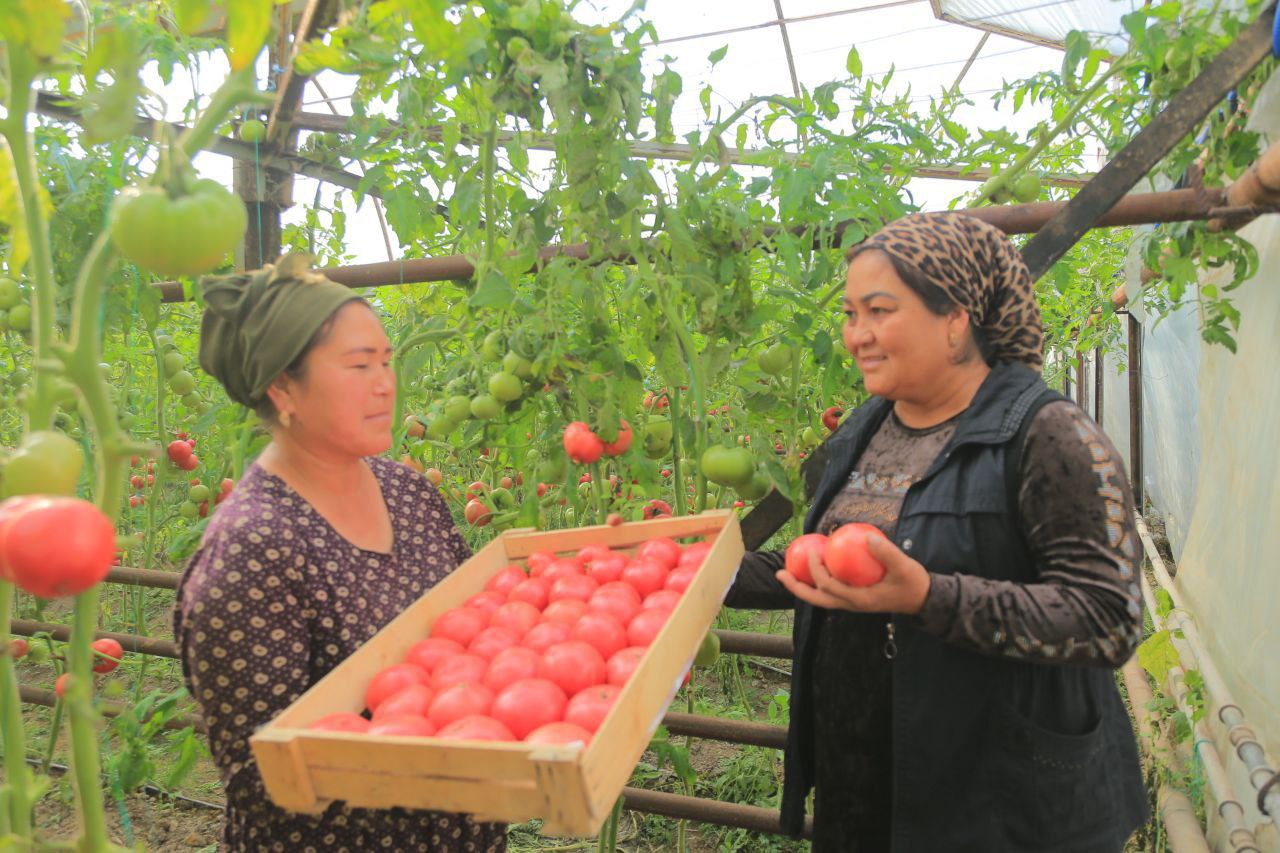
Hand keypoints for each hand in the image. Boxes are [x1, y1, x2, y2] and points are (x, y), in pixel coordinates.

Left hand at [774, 532, 931, 613]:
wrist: (921, 598)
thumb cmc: (912, 582)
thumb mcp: (904, 566)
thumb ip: (887, 552)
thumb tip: (866, 536)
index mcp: (859, 599)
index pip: (829, 587)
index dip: (816, 571)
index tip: (813, 552)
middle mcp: (851, 604)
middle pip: (816, 599)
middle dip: (795, 587)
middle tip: (779, 573)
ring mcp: (851, 603)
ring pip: (820, 598)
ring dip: (802, 587)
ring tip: (786, 572)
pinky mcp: (853, 598)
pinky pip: (829, 591)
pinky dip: (817, 581)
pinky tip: (813, 565)